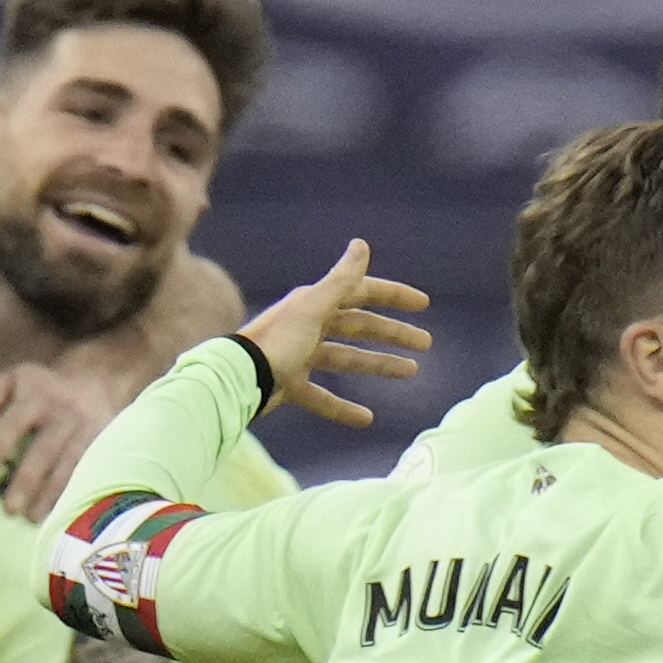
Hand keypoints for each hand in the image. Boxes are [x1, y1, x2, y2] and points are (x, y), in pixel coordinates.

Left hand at [0, 359, 133, 519]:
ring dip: (50, 493)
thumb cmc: (45, 388)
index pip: (14, 422)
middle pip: (44, 451)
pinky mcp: (99, 447)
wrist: (97, 382)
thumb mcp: (16, 377)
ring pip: (67, 466)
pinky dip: (70, 494)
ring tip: (32, 518)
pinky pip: (84, 473)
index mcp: (37, 398)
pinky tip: (58, 513)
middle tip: (10, 508)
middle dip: (27, 480)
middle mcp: (62, 415)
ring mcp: (84, 433)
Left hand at [243, 239, 431, 425]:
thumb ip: (341, 280)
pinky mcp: (289, 383)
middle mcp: (307, 324)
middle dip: (392, 333)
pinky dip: (343, 407)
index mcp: (314, 302)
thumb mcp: (313, 308)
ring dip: (378, 364)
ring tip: (410, 372)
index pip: (361, 292)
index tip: (422, 304)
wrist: (237, 379)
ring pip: (346, 359)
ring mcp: (298, 355)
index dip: (392, 296)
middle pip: (358, 326)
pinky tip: (365, 418)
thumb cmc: (276, 342)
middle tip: (425, 343)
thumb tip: (361, 244)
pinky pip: (322, 396)